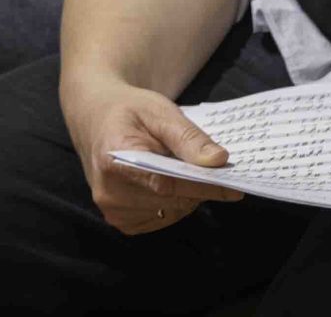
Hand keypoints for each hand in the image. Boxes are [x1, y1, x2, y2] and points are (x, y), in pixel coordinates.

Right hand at [60, 70, 240, 235]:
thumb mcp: (159, 111)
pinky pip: (160, 219)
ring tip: (188, 171)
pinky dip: (175, 205)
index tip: (234, 188)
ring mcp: (111, 209)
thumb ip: (187, 137)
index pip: (166, 183)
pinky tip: (173, 184)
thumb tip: (218, 161)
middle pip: (169, 200)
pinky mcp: (119, 220)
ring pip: (169, 213)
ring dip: (188, 197)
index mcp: (114, 158)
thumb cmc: (129, 111)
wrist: (96, 119)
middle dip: (200, 189)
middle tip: (219, 173)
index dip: (202, 186)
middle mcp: (108, 191)